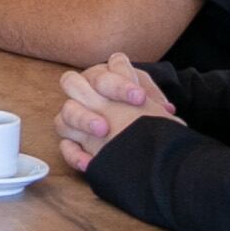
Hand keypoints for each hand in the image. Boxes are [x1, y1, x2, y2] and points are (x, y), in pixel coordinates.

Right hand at [56, 54, 176, 170]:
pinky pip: (65, 146)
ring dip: (83, 118)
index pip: (108, 67)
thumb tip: (165, 109)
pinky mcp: (73, 142)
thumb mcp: (156, 109)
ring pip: (66, 111)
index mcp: (108, 77)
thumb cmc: (147, 121)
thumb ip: (157, 103)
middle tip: (120, 109)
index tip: (139, 98)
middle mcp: (86, 92)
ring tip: (103, 130)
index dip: (121, 82)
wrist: (146, 151)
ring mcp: (77, 117)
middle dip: (98, 93)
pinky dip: (75, 154)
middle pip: (72, 80)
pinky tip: (90, 163)